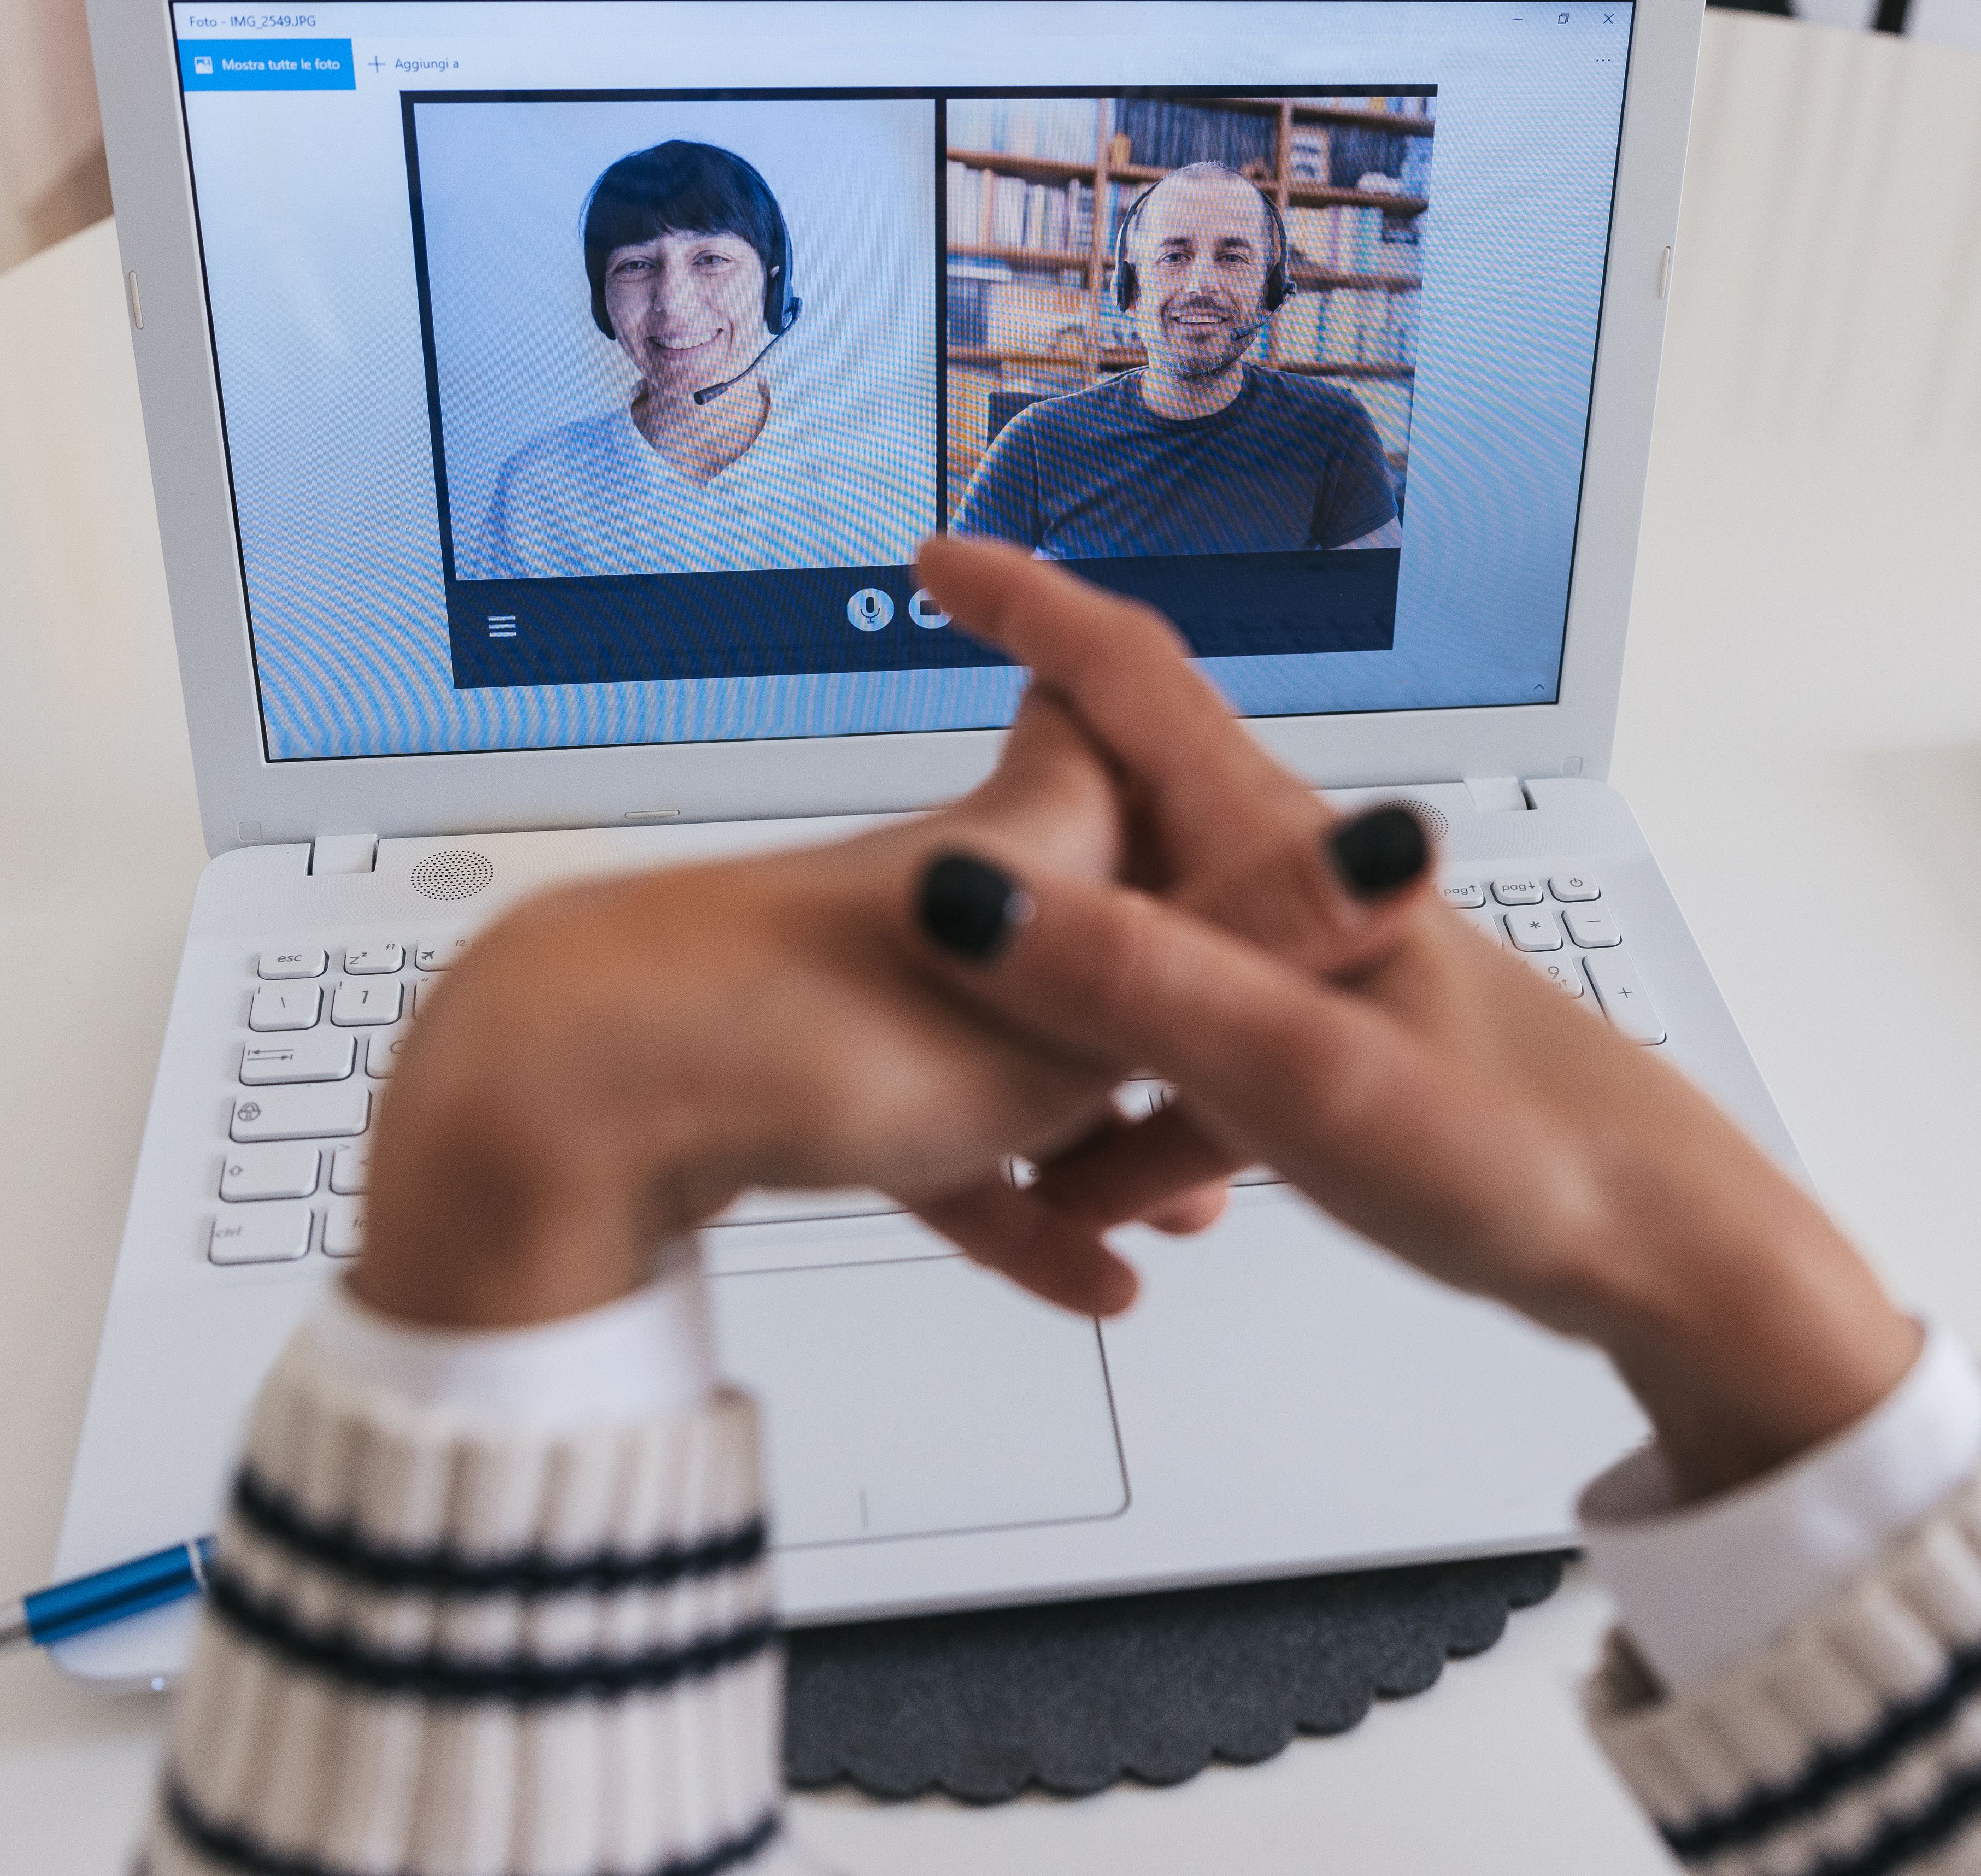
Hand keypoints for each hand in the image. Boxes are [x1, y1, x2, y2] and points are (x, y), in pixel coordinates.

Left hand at [354, 540, 1435, 1332]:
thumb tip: (1396, 849)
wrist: (584, 1096)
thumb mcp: (1091, 1008)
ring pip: (1029, 1048)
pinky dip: (1013, 1205)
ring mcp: (887, 977)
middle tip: (1265, 1083)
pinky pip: (945, 1138)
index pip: (1125, 716)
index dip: (1174, 699)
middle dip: (1194, 1008)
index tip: (1248, 716)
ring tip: (1185, 1218)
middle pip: (1110, 920)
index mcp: (1039, 828)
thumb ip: (1250, 940)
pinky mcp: (820, 1074)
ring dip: (1110, 1135)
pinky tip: (1083, 1281)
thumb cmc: (828, 1025)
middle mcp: (966, 881)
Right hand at [901, 547, 1919, 1499]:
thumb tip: (979, 895)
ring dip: (1051, 1016)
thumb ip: (1140, 985)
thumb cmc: (1534, 1155)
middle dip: (1010, 833)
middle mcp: (1295, 892)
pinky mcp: (1327, 1070)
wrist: (1666, 1257)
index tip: (939, 564)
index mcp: (1287, 851)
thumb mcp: (1306, 1075)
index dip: (1029, 608)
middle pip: (1118, 815)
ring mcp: (1310, 979)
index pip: (1133, 683)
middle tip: (901, 891)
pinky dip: (1119, 1126)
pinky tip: (1084, 1204)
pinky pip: (1180, 1069)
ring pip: (1136, 960)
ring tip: (973, 1104)